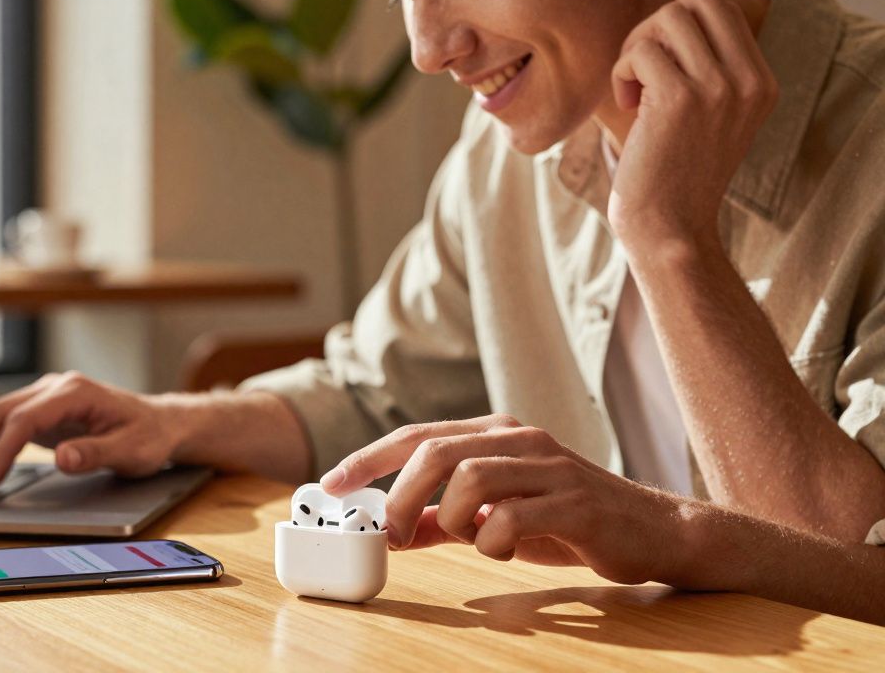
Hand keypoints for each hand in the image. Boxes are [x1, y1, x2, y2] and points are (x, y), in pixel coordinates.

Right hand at [0, 372, 179, 491]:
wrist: (160, 424)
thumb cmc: (150, 436)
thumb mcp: (133, 450)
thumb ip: (96, 453)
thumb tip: (62, 458)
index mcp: (75, 392)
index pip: (25, 418)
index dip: (4, 449)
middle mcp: (55, 388)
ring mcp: (45, 398)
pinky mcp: (42, 412)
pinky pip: (4, 424)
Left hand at [320, 414, 692, 585]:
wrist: (652, 531)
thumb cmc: (566, 520)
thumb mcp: (495, 517)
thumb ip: (444, 519)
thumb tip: (392, 530)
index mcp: (496, 433)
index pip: (417, 434)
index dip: (368, 458)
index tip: (331, 483)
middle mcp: (519, 438)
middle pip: (435, 451)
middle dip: (400, 494)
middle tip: (390, 532)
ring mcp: (548, 465)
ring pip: (468, 479)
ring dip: (452, 521)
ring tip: (471, 540)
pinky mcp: (573, 500)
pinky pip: (510, 517)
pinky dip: (492, 541)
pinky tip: (506, 548)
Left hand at [608, 0, 777, 248]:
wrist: (669, 228)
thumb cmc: (671, 175)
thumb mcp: (703, 117)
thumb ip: (702, 68)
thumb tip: (673, 9)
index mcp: (760, 83)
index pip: (723, 10)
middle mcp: (748, 81)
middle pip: (695, 6)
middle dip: (652, 27)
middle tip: (636, 66)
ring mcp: (719, 87)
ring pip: (664, 24)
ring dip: (633, 53)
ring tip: (634, 94)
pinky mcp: (681, 98)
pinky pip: (639, 53)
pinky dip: (622, 75)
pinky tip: (628, 106)